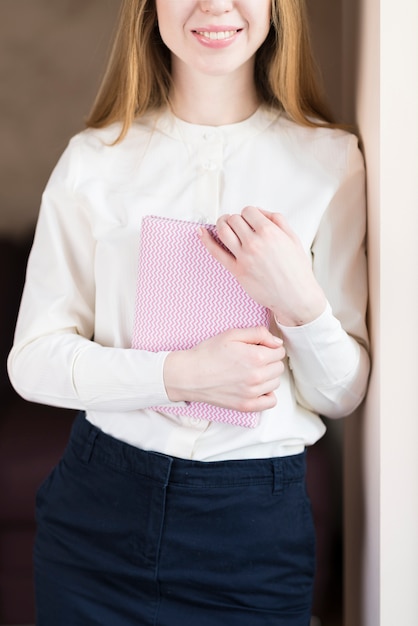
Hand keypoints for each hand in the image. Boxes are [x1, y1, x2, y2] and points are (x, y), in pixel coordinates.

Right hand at [164, 326, 285, 412]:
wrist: (189, 375)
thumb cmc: (208, 353)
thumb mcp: (232, 334)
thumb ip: (258, 333)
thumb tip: (277, 342)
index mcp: (255, 357)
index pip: (279, 351)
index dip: (269, 347)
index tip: (258, 348)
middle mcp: (256, 376)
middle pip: (279, 367)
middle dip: (270, 361)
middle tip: (253, 359)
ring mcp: (252, 393)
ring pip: (275, 383)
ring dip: (267, 376)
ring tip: (250, 371)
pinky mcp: (246, 406)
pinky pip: (271, 401)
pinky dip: (267, 394)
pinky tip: (256, 387)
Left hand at [199, 206, 326, 325]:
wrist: (295, 297)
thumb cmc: (296, 270)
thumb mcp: (293, 238)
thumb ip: (277, 221)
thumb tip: (260, 212)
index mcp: (270, 232)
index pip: (248, 211)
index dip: (248, 214)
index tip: (249, 219)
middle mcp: (255, 243)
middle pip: (234, 219)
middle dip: (235, 219)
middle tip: (237, 224)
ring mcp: (244, 257)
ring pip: (223, 231)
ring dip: (221, 224)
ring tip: (224, 224)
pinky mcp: (237, 271)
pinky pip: (216, 252)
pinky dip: (206, 240)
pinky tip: (201, 232)